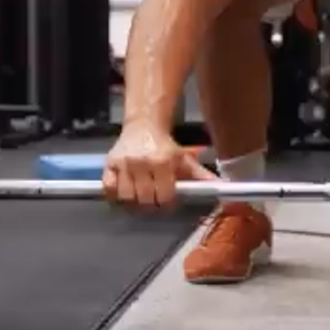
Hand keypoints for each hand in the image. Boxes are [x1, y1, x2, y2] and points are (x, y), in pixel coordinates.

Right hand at [102, 122, 216, 210]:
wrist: (144, 125)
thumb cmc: (166, 146)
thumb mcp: (185, 159)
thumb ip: (201, 176)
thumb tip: (220, 188)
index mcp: (163, 161)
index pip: (165, 195)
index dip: (168, 202)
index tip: (168, 202)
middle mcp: (142, 162)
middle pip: (145, 199)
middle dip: (152, 204)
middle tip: (155, 202)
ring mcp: (123, 164)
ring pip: (127, 197)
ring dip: (134, 203)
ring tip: (141, 199)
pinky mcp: (109, 164)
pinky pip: (109, 189)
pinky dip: (115, 196)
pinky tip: (125, 194)